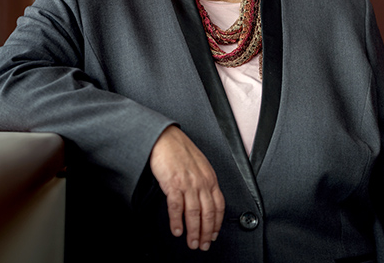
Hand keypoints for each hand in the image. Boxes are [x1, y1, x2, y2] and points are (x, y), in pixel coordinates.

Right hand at [149, 126, 224, 250]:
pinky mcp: (173, 183)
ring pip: (194, 214)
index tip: (213, 234)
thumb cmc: (179, 148)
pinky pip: (177, 208)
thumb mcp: (199, 164)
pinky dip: (177, 222)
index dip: (217, 224)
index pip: (219, 206)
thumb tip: (205, 198)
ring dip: (193, 232)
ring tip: (191, 242)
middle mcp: (201, 181)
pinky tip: (177, 230)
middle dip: (206, 233)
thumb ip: (204, 180)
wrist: (164, 137)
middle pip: (208, 214)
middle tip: (203, 245)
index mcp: (210, 177)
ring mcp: (188, 183)